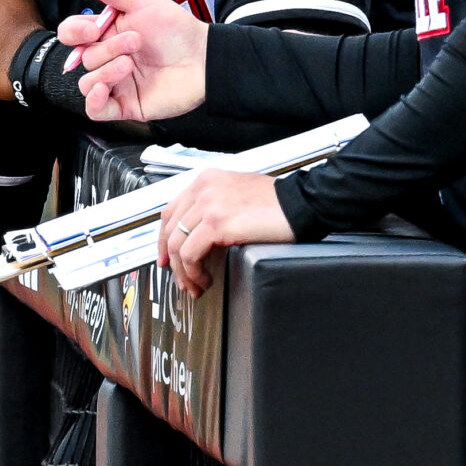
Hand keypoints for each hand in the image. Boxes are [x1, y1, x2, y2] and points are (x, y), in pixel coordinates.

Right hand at [59, 0, 209, 120]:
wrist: (204, 58)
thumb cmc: (177, 29)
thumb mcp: (142, 1)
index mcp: (107, 34)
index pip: (72, 34)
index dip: (75, 32)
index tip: (94, 28)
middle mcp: (108, 58)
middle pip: (84, 58)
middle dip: (107, 49)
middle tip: (136, 41)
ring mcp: (116, 83)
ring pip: (86, 84)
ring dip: (105, 72)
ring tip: (130, 65)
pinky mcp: (125, 105)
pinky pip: (95, 110)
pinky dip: (94, 102)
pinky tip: (104, 90)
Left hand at [157, 170, 296, 294]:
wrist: (301, 203)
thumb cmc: (278, 202)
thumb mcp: (238, 193)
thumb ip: (216, 205)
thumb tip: (200, 232)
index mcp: (207, 180)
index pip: (171, 210)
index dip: (164, 238)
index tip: (167, 257)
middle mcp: (203, 188)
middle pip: (170, 229)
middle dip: (172, 260)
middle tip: (182, 278)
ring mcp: (208, 204)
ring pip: (177, 245)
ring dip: (184, 271)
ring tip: (197, 285)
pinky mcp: (216, 223)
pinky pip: (190, 254)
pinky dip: (194, 272)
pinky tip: (206, 279)